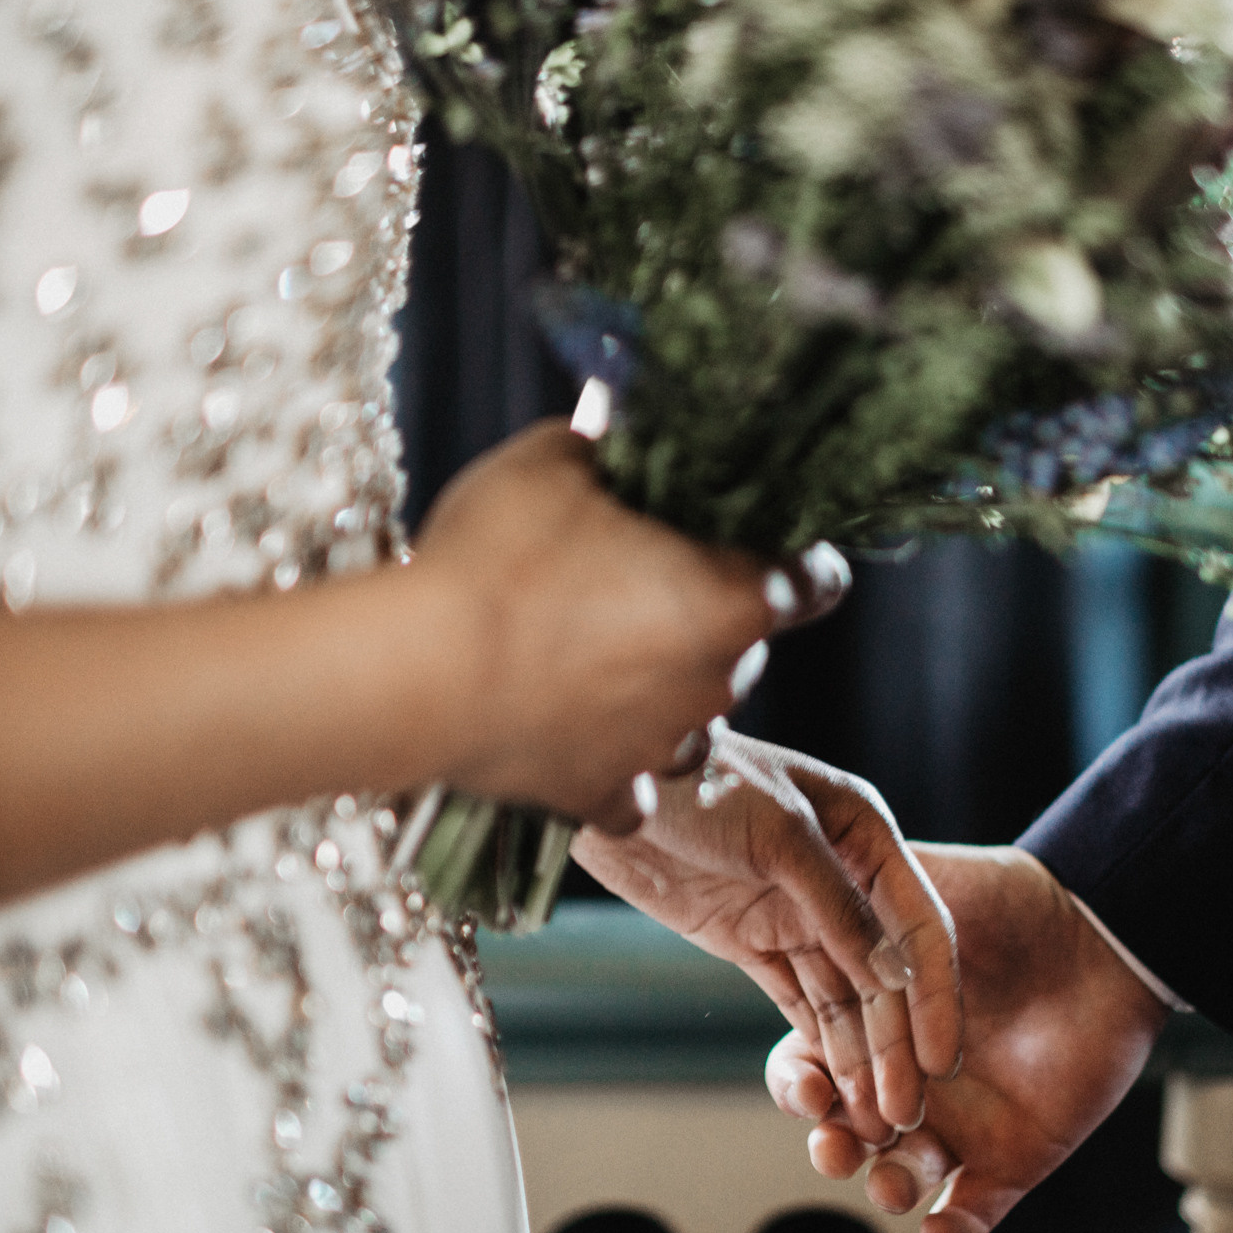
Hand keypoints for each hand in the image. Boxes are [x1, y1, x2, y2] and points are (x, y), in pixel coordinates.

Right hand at [413, 420, 772, 830]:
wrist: (415, 673)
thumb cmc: (493, 557)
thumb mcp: (549, 463)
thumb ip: (603, 447)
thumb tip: (611, 437)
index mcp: (730, 596)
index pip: (817, 581)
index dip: (800, 558)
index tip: (766, 546)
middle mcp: (715, 683)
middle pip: (744, 647)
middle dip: (705, 616)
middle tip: (635, 581)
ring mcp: (660, 748)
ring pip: (695, 723)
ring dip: (665, 692)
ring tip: (602, 659)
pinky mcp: (599, 794)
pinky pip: (632, 788)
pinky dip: (615, 763)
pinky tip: (576, 731)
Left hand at [571, 729, 960, 1146]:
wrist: (613, 781)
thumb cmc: (700, 779)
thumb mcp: (781, 835)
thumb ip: (839, 908)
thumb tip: (894, 975)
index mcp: (866, 835)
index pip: (918, 925)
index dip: (933, 994)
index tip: (941, 1057)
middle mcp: (841, 877)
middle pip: (883, 972)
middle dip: (896, 1043)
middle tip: (906, 1109)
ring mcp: (794, 910)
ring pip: (843, 995)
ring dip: (862, 1054)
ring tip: (877, 1116)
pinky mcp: (750, 938)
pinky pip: (796, 1000)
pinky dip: (817, 1044)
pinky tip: (838, 1087)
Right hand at [767, 843, 1168, 1232]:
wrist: (1101, 932)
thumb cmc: (1008, 902)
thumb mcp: (916, 887)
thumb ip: (854, 895)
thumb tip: (798, 883)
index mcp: (870, 1028)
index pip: (808, 1070)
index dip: (798, 1086)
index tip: (809, 1091)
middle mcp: (904, 1083)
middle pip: (844, 1133)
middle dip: (833, 1147)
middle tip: (838, 1147)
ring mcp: (957, 1125)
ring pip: (899, 1177)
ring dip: (887, 1188)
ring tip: (893, 1184)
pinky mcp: (1011, 1158)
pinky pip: (972, 1210)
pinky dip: (953, 1231)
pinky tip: (941, 1230)